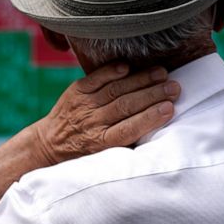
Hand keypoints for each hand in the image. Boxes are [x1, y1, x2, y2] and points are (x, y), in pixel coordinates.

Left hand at [31, 63, 180, 163]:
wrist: (49, 145)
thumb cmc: (84, 153)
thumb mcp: (104, 157)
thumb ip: (126, 143)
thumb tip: (156, 129)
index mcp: (101, 143)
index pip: (130, 128)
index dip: (151, 117)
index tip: (170, 108)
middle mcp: (91, 123)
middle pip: (126, 106)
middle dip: (153, 95)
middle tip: (174, 87)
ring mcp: (83, 106)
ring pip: (115, 90)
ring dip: (141, 80)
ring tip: (162, 73)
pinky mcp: (76, 91)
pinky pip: (95, 79)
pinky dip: (111, 71)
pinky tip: (128, 66)